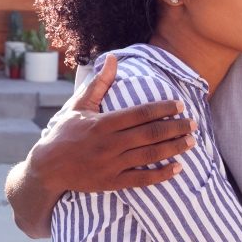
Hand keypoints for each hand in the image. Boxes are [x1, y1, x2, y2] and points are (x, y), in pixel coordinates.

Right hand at [29, 54, 196, 195]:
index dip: (163, 108)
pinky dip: (161, 174)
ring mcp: (112, 164)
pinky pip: (141, 179)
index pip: (140, 113)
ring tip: (191, 141)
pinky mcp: (112, 182)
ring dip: (174, 148)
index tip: (180, 105)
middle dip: (176, 127)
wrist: (47, 168)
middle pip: (150, 134)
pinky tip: (177, 168)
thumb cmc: (63, 132)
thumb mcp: (79, 105)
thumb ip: (99, 83)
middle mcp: (110, 144)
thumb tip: (113, 59)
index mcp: (103, 123)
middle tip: (194, 123)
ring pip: (150, 155)